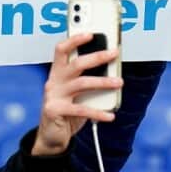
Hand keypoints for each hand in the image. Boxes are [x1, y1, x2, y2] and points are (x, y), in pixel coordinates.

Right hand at [33, 34, 122, 156]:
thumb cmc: (66, 112)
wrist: (51, 137)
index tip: (91, 33)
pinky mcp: (55, 111)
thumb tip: (112, 72)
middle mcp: (53, 82)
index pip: (62, 50)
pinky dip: (98, 113)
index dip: (75, 40)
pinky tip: (110, 115)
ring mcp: (53, 96)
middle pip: (76, 63)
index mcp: (57, 73)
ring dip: (103, 82)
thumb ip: (87, 82)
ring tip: (119, 82)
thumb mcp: (76, 94)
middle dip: (97, 56)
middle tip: (114, 53)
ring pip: (82, 83)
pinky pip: (82, 110)